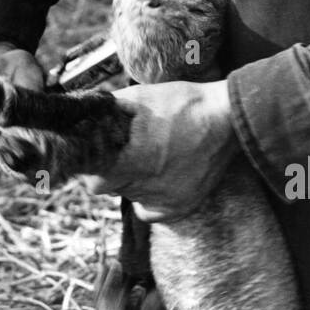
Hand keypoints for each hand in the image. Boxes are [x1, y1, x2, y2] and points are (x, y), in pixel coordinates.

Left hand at [84, 80, 238, 221]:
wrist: (226, 118)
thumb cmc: (181, 103)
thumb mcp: (136, 97)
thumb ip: (106, 111)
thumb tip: (83, 113)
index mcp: (118, 157)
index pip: (85, 169)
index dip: (89, 157)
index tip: (96, 149)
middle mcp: (133, 183)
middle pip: (102, 183)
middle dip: (109, 167)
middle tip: (125, 150)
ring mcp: (155, 198)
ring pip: (126, 194)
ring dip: (131, 179)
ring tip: (151, 156)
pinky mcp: (176, 207)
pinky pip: (146, 212)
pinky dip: (147, 200)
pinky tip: (157, 179)